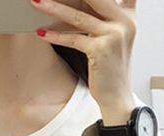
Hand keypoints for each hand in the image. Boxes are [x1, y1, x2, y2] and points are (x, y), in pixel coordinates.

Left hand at [34, 0, 136, 120]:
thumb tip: (78, 3)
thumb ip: (104, 16)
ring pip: (78, 16)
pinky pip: (73, 38)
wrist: (117, 97)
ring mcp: (113, 35)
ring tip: (36, 1)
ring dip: (53, 8)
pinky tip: (41, 32)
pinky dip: (55, 36)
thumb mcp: (112, 37)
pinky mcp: (101, 50)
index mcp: (128, 15)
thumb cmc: (111, 68)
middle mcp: (124, 22)